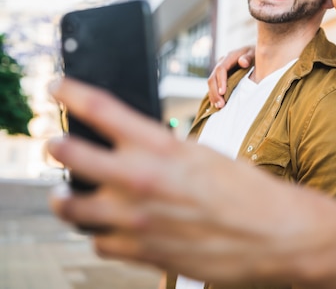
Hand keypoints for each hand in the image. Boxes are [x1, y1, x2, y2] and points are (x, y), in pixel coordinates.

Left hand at [46, 78, 335, 287]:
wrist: (276, 234)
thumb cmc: (247, 191)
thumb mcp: (204, 155)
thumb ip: (162, 152)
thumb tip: (132, 149)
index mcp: (162, 146)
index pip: (102, 108)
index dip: (72, 91)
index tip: (58, 86)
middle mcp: (142, 179)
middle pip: (71, 153)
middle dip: (59, 145)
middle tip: (57, 143)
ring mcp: (137, 218)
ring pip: (72, 206)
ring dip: (67, 198)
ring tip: (66, 195)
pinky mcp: (142, 251)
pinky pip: (100, 242)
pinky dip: (102, 233)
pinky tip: (111, 228)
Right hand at [208, 46, 254, 107]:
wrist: (255, 54)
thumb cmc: (256, 54)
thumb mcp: (254, 54)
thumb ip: (249, 57)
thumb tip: (243, 62)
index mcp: (229, 57)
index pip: (221, 69)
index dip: (220, 81)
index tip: (223, 92)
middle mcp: (222, 63)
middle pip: (213, 78)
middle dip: (215, 92)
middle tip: (220, 105)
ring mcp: (220, 71)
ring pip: (212, 84)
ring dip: (214, 96)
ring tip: (219, 107)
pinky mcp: (221, 77)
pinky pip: (215, 87)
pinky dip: (215, 96)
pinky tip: (217, 106)